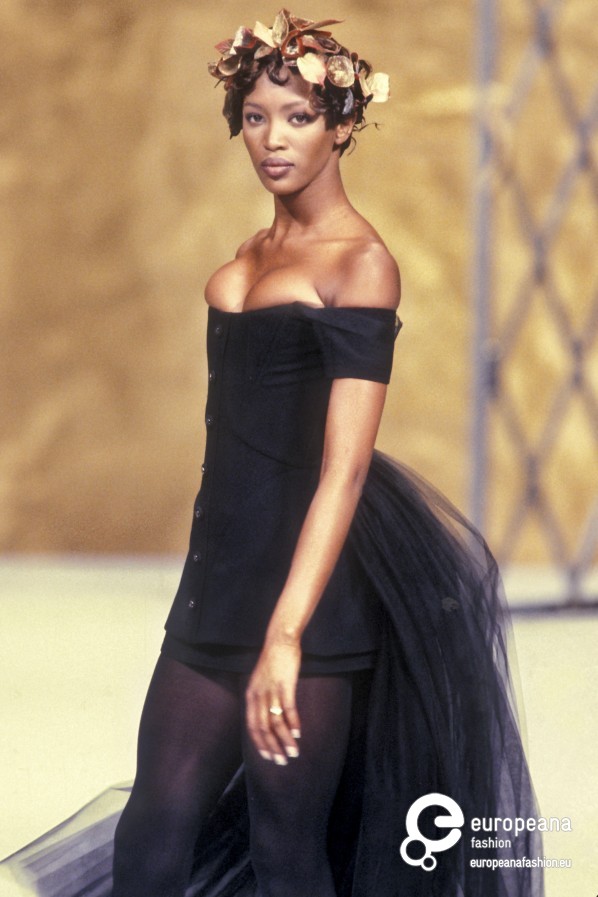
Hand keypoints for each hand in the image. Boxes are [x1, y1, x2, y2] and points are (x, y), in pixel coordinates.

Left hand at [245, 640, 301, 764]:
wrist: (280, 640)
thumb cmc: (273, 662)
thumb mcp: (261, 682)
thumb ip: (262, 700)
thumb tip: (268, 719)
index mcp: (251, 696)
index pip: (252, 726)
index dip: (260, 743)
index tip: (269, 756)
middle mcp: (258, 695)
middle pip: (263, 728)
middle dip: (273, 747)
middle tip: (282, 761)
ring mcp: (271, 690)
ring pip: (276, 722)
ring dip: (285, 740)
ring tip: (294, 752)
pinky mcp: (285, 684)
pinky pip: (288, 708)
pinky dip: (293, 723)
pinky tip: (298, 733)